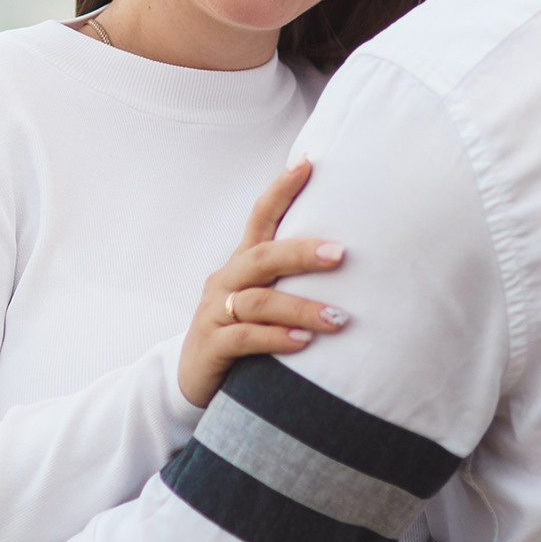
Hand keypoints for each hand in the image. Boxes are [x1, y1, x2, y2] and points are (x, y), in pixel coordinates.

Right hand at [178, 159, 349, 407]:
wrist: (192, 378)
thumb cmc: (240, 331)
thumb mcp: (262, 300)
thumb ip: (290, 280)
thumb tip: (349, 258)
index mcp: (241, 264)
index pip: (260, 218)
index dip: (281, 190)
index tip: (307, 163)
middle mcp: (226, 281)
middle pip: (262, 257)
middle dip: (302, 253)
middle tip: (342, 254)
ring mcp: (215, 313)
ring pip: (258, 302)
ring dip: (300, 308)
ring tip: (338, 319)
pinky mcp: (212, 346)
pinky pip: (245, 338)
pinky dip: (275, 339)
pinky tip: (303, 344)